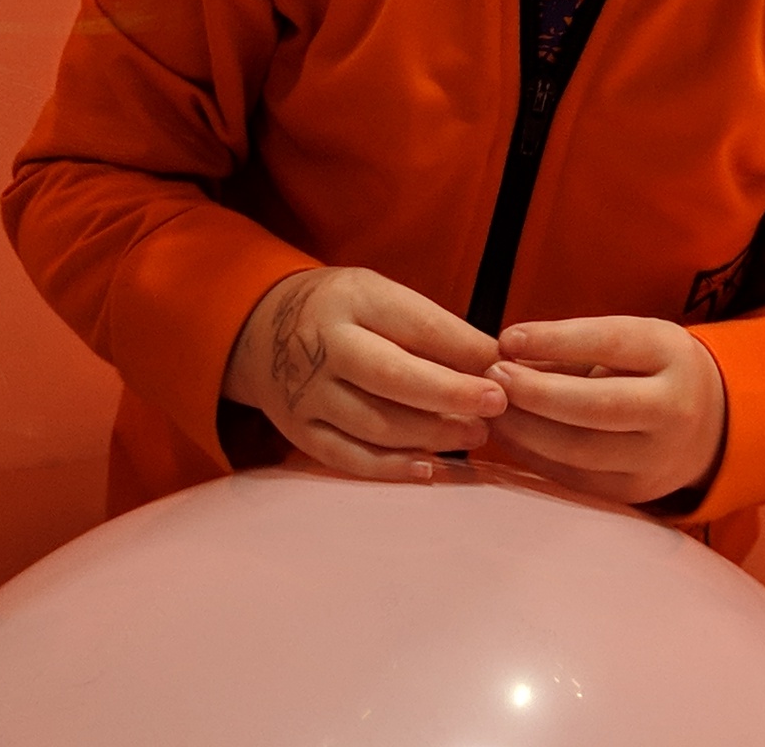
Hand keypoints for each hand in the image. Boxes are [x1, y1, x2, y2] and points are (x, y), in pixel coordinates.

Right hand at [222, 266, 504, 482]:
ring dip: (434, 434)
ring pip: (377, 424)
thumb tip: (493, 361)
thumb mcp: (379, 296)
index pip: (415, 324)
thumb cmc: (342, 312)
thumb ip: (429, 327)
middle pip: (394, 377)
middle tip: (497, 404)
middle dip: (452, 394)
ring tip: (476, 433)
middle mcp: (323, 346)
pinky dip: (392, 468)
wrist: (260, 330)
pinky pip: (349, 458)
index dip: (464, 350)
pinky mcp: (299, 432)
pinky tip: (430, 466)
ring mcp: (307, 394)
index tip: (503, 366)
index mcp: (351, 301)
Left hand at [485, 315, 726, 509]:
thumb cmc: (655, 371)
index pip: (612, 343)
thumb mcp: (634, 342)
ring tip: (492, 407)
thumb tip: (509, 351)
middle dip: (536, 392)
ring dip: (526, 429)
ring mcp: (657, 458)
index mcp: (674, 356)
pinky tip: (508, 435)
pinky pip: (575, 476)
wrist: (709, 427)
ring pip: (581, 450)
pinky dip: (534, 455)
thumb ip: (577, 346)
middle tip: (494, 375)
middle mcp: (674, 410)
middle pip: (597, 406)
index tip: (509, 338)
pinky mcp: (635, 491)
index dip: (556, 340)